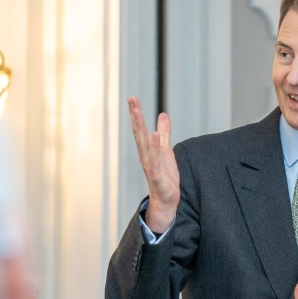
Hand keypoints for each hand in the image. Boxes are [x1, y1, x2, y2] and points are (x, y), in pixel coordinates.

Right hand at [128, 96, 179, 232]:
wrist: (166, 200)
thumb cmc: (165, 176)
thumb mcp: (166, 150)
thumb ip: (164, 133)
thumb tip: (163, 115)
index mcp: (147, 149)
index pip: (140, 128)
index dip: (136, 113)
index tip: (132, 98)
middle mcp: (145, 155)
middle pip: (139, 132)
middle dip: (135, 116)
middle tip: (131, 100)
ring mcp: (149, 165)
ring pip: (144, 143)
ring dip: (140, 127)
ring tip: (138, 112)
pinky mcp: (156, 175)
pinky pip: (153, 159)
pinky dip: (152, 147)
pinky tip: (153, 135)